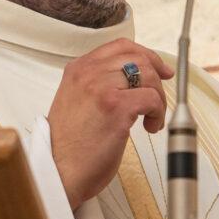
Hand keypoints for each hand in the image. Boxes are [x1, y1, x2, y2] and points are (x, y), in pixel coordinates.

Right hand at [48, 38, 173, 208]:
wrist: (58, 171)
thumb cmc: (69, 146)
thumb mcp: (77, 102)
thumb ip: (98, 85)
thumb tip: (132, 80)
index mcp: (78, 70)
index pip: (120, 47)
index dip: (146, 56)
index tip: (160, 70)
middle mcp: (88, 74)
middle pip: (138, 58)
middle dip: (156, 79)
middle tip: (159, 99)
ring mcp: (101, 88)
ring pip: (148, 76)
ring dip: (158, 99)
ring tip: (151, 119)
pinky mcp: (116, 107)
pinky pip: (152, 98)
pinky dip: (158, 113)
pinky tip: (149, 127)